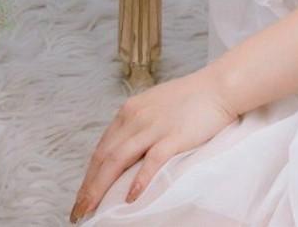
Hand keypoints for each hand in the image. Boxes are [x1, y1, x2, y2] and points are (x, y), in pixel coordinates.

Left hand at [69, 68, 237, 220]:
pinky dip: (138, 181)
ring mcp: (154, 127)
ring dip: (101, 188)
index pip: (101, 148)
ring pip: (118, 160)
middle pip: (104, 157)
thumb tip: (122, 153)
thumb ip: (136, 126)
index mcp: (129, 110)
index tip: (82, 195)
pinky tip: (130, 198)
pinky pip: (151, 161)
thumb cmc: (189, 99)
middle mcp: (136, 117)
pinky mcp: (173, 136)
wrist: (218, 87)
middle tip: (79, 210)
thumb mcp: (153, 107)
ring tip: (92, 209)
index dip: (88, 174)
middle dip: (89, 187)